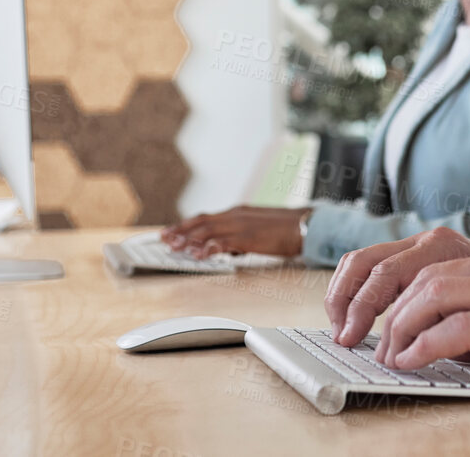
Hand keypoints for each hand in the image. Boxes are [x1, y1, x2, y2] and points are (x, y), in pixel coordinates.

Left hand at [160, 206, 310, 257]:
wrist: (305, 225)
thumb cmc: (285, 229)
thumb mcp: (257, 229)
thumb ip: (239, 236)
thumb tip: (225, 248)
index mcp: (237, 213)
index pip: (205, 218)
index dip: (186, 225)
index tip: (171, 231)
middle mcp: (235, 215)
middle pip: (201, 222)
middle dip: (181, 231)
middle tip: (164, 239)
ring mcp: (241, 225)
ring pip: (208, 231)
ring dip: (188, 239)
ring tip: (174, 247)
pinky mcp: (249, 237)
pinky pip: (224, 242)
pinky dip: (209, 248)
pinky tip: (199, 255)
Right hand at [324, 226, 469, 346]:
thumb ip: (442, 330)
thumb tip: (403, 352)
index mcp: (442, 250)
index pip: (386, 276)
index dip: (364, 310)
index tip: (353, 340)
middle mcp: (426, 239)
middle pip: (367, 263)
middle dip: (347, 302)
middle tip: (343, 338)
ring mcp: (418, 242)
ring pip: (361, 259)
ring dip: (344, 294)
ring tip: (342, 328)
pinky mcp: (411, 253)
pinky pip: (370, 263)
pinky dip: (355, 288)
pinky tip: (353, 317)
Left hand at [376, 233, 469, 397]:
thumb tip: (440, 316)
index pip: (439, 263)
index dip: (404, 295)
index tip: (387, 322)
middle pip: (429, 276)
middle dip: (394, 312)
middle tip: (379, 343)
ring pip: (437, 295)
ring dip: (404, 328)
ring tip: (392, 355)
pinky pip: (461, 328)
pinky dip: (428, 345)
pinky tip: (415, 361)